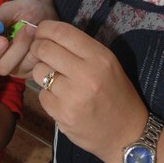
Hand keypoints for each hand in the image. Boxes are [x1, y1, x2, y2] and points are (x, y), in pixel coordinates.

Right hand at [0, 0, 51, 77]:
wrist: (47, 15)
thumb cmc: (25, 11)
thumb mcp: (11, 10)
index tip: (2, 39)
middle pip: (0, 68)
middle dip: (14, 49)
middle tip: (26, 29)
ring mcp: (15, 68)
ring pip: (18, 68)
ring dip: (28, 46)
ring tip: (33, 28)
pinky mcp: (30, 71)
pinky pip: (34, 68)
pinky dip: (38, 51)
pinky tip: (40, 38)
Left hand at [29, 21, 147, 162]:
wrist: (126, 134)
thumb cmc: (116, 94)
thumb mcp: (108, 64)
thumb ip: (81, 48)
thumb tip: (47, 34)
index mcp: (99, 57)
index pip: (62, 32)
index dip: (45, 28)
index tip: (41, 32)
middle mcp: (86, 74)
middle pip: (44, 48)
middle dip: (37, 48)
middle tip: (41, 53)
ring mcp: (72, 96)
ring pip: (39, 71)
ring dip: (42, 73)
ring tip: (55, 79)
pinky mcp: (62, 115)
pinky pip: (42, 95)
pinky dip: (47, 95)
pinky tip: (61, 99)